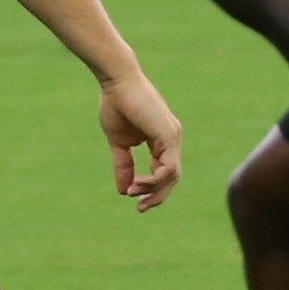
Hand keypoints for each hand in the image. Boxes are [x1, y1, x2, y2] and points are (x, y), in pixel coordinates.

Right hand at [99, 70, 186, 210]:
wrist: (117, 81)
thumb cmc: (116, 104)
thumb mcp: (119, 142)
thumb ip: (123, 165)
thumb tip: (124, 191)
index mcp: (162, 139)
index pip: (164, 171)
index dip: (151, 188)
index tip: (133, 196)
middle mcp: (172, 138)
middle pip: (172, 177)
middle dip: (157, 196)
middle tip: (141, 208)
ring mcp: (173, 136)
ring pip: (171, 175)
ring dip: (153, 189)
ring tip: (134, 192)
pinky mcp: (168, 134)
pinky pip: (168, 167)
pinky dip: (154, 180)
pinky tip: (138, 183)